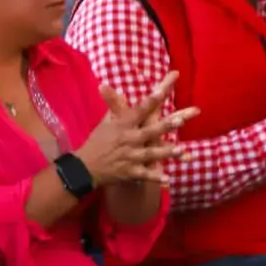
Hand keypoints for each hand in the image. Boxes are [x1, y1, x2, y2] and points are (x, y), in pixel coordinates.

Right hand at [76, 74, 196, 186]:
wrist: (84, 167)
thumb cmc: (96, 143)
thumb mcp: (104, 124)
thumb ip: (113, 106)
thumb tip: (108, 86)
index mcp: (122, 126)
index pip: (138, 111)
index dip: (150, 101)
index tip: (162, 91)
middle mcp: (127, 140)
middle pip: (149, 132)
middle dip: (164, 126)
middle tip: (180, 120)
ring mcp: (130, 157)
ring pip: (151, 154)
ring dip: (166, 152)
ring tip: (182, 149)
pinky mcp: (129, 172)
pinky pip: (145, 175)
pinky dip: (156, 177)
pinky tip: (168, 179)